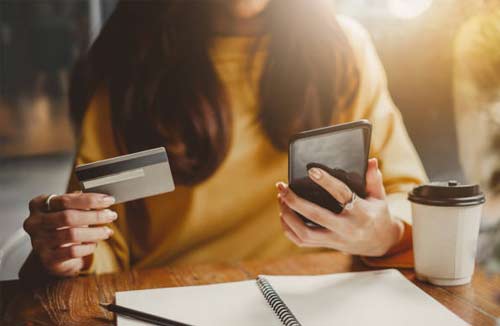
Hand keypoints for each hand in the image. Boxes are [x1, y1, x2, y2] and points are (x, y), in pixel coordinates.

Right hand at [23, 193, 116, 276]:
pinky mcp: (48, 258)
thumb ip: (81, 202)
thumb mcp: (69, 209)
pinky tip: (94, 244)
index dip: (90, 199)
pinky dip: (88, 247)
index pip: (65, 200)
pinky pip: (73, 252)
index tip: (108, 200)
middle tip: (111, 215)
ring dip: (95, 232)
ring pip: (72, 235)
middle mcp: (34, 223)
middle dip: (94, 216)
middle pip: (68, 217)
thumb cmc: (63, 225)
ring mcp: (39, 242)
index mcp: (39, 205)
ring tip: (107, 231)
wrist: (53, 252)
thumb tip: (104, 200)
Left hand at [276, 158, 403, 256]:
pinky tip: (283, 214)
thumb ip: (373, 179)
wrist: (380, 243)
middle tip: (282, 186)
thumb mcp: (379, 197)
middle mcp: (346, 228)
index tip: (311, 170)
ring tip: (281, 198)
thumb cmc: (377, 214)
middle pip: (315, 216)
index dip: (326, 182)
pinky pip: (302, 241)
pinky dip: (289, 229)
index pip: (341, 194)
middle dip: (294, 201)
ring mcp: (335, 240)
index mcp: (361, 212)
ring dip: (288, 215)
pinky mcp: (327, 246)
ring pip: (304, 232)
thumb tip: (370, 160)